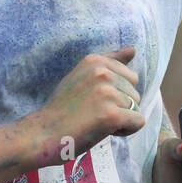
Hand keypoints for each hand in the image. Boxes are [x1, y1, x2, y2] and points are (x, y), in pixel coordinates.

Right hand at [23, 46, 145, 164]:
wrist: (43, 134)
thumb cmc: (63, 109)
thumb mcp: (82, 77)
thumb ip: (109, 63)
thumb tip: (133, 49)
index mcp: (95, 61)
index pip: (130, 77)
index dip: (116, 93)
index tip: (91, 100)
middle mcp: (102, 72)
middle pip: (135, 93)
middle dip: (120, 106)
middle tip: (92, 113)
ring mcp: (107, 92)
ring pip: (136, 108)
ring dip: (121, 119)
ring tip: (95, 121)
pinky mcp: (112, 114)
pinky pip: (138, 122)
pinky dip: (125, 131)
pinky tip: (103, 130)